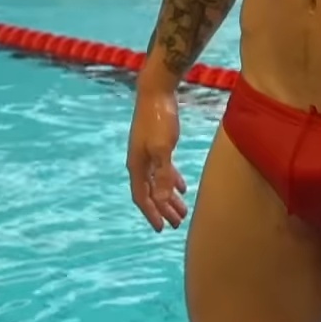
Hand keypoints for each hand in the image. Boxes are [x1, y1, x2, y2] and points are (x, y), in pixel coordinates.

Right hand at [127, 85, 188, 230]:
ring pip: (158, 182)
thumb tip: (162, 200)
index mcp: (137, 166)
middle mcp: (140, 163)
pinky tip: (182, 188)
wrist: (156, 92)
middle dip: (163, 209)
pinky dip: (172, 180)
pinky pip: (163, 169)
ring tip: (182, 211)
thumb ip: (163, 175)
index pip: (142, 197)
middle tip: (177, 224)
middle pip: (151, 192)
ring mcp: (148, 153)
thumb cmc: (159, 119)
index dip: (151, 214)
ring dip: (169, 197)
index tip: (162, 229)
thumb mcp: (163, 149)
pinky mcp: (157, 144)